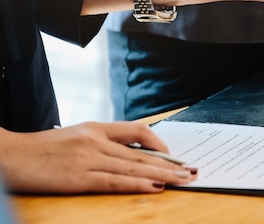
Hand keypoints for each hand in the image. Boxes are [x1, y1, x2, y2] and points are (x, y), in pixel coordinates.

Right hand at [0, 122, 195, 193]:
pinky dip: (138, 184)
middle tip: (194, 171)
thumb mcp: (74, 137)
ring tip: (185, 180)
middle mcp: (96, 140)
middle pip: (142, 153)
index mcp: (96, 128)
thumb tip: (129, 155)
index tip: (175, 157)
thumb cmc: (40, 150)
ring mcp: (87, 158)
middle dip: (171, 164)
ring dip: (163, 174)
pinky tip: (156, 187)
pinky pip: (114, 181)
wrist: (8, 155)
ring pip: (134, 167)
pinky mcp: (77, 177)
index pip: (138, 130)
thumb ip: (101, 142)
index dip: (159, 144)